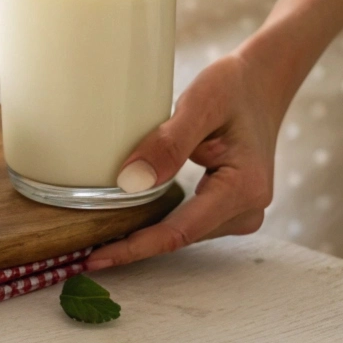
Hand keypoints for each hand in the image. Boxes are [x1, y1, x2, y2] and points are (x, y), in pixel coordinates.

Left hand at [86, 50, 294, 270]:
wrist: (261, 84)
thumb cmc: (233, 87)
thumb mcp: (200, 104)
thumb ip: (168, 143)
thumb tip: (131, 183)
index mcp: (243, 189)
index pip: (179, 231)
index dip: (135, 247)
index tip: (95, 259)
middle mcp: (247, 209)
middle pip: (179, 237)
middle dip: (132, 246)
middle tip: (80, 253)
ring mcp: (241, 211)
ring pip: (182, 232)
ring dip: (143, 236)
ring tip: (96, 240)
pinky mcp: (229, 206)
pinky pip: (187, 221)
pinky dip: (156, 223)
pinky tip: (125, 223)